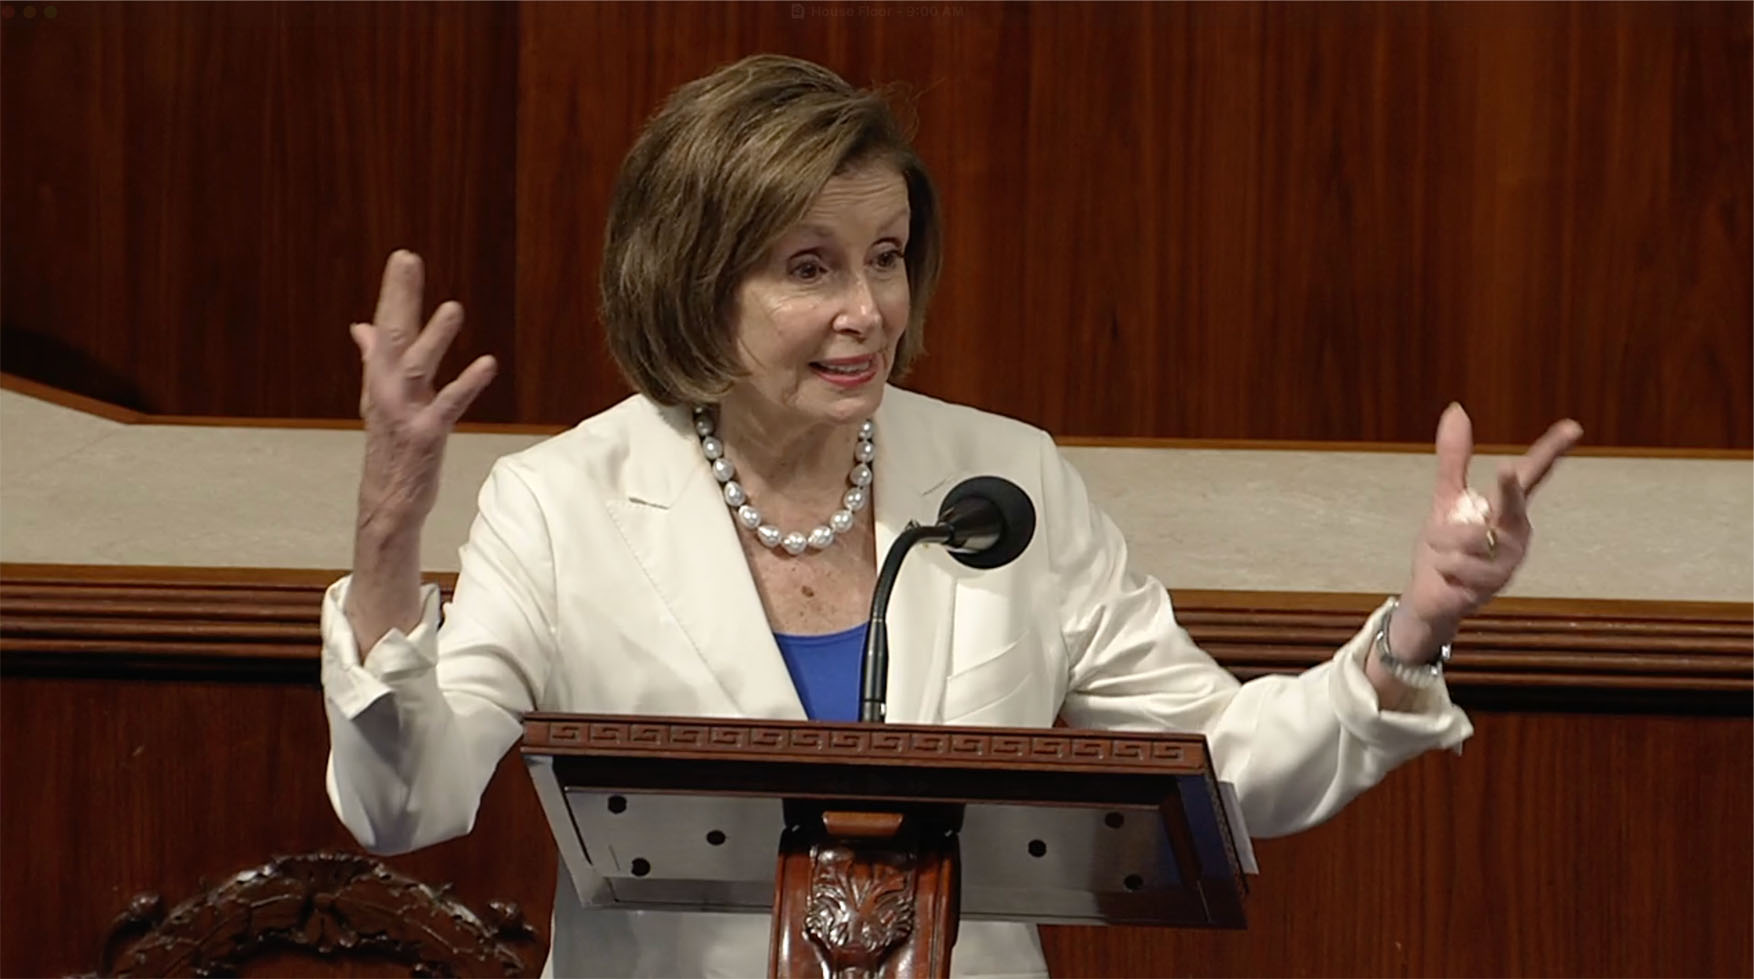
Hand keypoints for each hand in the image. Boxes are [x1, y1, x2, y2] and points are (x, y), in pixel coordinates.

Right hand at [351, 250, 497, 534]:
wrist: (387, 500)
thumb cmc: (390, 447)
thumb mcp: (380, 398)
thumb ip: (374, 359)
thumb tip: (362, 326)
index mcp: (380, 377)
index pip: (386, 326)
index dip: (394, 292)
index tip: (403, 258)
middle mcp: (386, 389)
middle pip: (393, 335)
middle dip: (400, 296)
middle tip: (407, 259)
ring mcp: (404, 412)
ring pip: (416, 366)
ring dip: (433, 337)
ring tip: (452, 307)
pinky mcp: (425, 435)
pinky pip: (448, 406)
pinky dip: (467, 384)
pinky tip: (487, 363)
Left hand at [1394, 404, 1582, 656]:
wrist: (1429, 594)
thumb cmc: (1445, 546)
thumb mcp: (1447, 499)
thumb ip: (1455, 460)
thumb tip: (1457, 409)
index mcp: (1509, 508)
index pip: (1533, 474)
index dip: (1551, 450)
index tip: (1573, 427)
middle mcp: (1518, 532)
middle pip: (1512, 502)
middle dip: (1508, 488)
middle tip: (1504, 469)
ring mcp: (1510, 561)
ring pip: (1465, 536)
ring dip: (1441, 542)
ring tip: (1444, 555)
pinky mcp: (1495, 586)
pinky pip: (1456, 564)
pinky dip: (1442, 567)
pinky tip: (1449, 577)